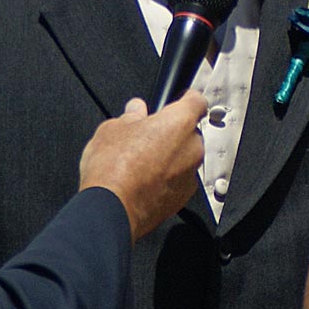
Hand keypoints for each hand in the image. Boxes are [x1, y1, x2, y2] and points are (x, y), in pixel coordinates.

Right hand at [79, 92, 206, 239]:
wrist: (112, 209)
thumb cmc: (113, 168)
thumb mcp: (112, 129)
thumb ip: (130, 116)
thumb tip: (135, 111)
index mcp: (179, 122)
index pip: (196, 101)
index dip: (186, 99)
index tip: (178, 100)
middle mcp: (192, 148)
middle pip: (189, 132)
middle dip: (171, 133)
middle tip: (147, 136)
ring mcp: (190, 175)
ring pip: (184, 158)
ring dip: (170, 157)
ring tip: (141, 162)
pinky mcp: (183, 197)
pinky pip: (179, 180)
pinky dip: (168, 178)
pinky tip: (144, 180)